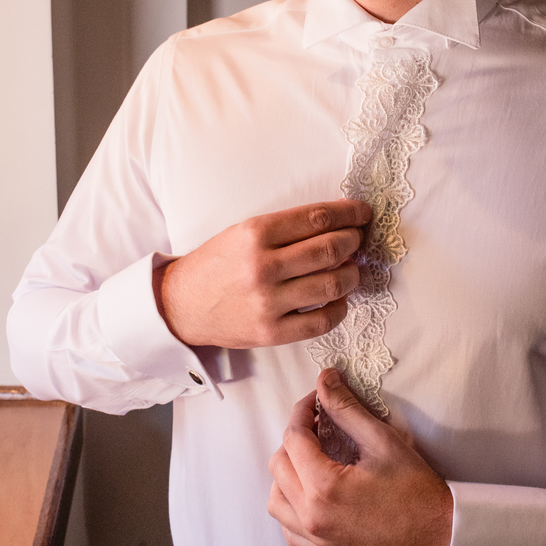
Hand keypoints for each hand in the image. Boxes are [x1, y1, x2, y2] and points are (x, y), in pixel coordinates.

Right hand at [155, 200, 370, 347]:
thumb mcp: (242, 232)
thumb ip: (286, 228)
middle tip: (357, 240)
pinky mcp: (272, 332)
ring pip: (333, 284)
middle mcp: (263, 266)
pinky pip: (322, 321)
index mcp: (255, 233)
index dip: (349, 213)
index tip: (362, 213)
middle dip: (354, 240)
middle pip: (331, 248)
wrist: (182, 305)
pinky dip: (339, 308)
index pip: (317, 218)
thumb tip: (337, 222)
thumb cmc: (217, 264)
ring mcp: (268, 302)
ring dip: (352, 274)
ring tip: (351, 269)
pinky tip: (338, 299)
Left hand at [267, 369, 453, 545]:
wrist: (440, 536)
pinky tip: (310, 493)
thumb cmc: (417, 489)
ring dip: (286, 474)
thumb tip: (324, 379)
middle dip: (294, 439)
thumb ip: (346, 408)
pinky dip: (291, 507)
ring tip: (311, 459)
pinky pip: (289, 529)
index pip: (294, 438)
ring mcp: (316, 539)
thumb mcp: (382, 440)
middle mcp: (312, 516)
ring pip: (275, 500)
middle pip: (278, 465)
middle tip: (318, 426)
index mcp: (324, 487)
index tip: (316, 400)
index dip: (303, 411)